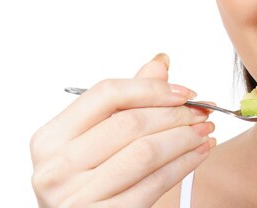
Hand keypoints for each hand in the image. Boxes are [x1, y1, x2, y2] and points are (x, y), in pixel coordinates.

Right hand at [30, 54, 214, 206]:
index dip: (151, 88)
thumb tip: (160, 62)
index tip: (185, 91)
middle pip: (131, 123)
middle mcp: (56, 167)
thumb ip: (127, 100)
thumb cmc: (87, 180)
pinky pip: (155, 183)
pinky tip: (199, 153)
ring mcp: (77, 197)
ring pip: (146, 152)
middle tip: (202, 112)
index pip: (106, 94)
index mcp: (51, 138)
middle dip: (176, 113)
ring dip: (185, 138)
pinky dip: (184, 164)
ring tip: (205, 131)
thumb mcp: (96, 139)